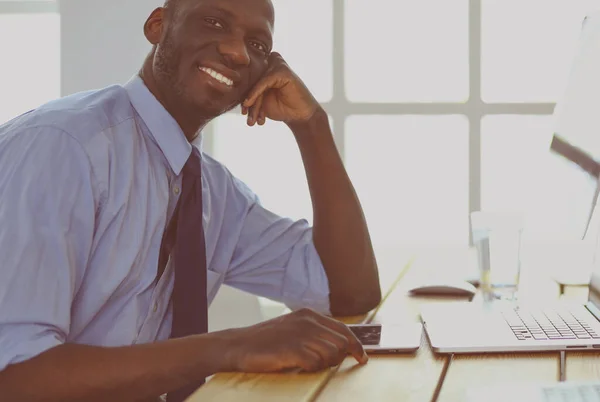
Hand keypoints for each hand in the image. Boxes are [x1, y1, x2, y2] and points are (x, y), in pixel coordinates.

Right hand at [221, 308, 367, 372]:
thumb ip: (314, 332)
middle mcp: (307, 322)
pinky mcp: (292, 349)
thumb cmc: (266, 340)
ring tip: (312, 365)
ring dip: (326, 364)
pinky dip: (313, 369)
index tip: (362, 357)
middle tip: (331, 365)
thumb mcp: (293, 328)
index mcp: (309, 314)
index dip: (356, 344)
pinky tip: (302, 367)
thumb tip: (340, 345)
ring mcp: (300, 335)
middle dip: (341, 357)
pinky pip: (316, 363)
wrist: (238, 345)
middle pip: (341, 342)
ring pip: (332, 353)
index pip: (343, 328)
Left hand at [242, 52, 319, 126]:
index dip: (244, 97)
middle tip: (247, 118)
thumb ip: (248, 93)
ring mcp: (277, 65)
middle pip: (252, 82)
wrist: (299, 116)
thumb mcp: (260, 101)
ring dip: (254, 102)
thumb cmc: (281, 108)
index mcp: (264, 69)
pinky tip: (249, 103)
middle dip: (249, 102)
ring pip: (257, 83)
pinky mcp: (283, 70)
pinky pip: (263, 81)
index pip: (249, 81)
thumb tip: (230, 90)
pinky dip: (255, 93)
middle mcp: (270, 64)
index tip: (243, 113)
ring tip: (252, 119)